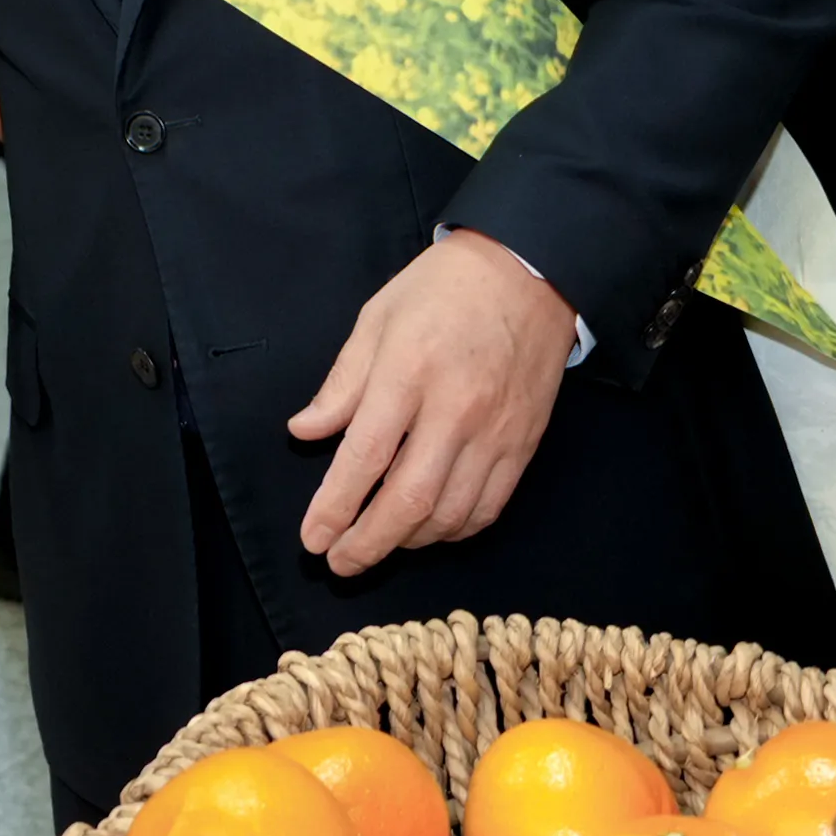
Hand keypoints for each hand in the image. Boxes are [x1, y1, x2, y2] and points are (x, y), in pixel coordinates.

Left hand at [288, 229, 573, 575]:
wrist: (529, 273)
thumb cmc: (443, 289)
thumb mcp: (376, 319)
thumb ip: (342, 383)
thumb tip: (305, 431)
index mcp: (409, 372)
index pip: (365, 456)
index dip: (335, 506)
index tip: (313, 538)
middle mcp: (456, 410)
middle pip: (409, 499)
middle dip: (368, 542)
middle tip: (339, 562)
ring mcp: (496, 432)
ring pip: (451, 513)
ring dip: (408, 541)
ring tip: (378, 543)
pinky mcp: (525, 444)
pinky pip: (489, 506)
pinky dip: (455, 530)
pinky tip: (429, 529)